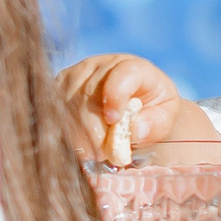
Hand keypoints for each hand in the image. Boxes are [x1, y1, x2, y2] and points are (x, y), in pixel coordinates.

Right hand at [57, 53, 210, 155]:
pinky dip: (65, 131)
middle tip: (104, 155)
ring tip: (94, 154)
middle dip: (94, 130)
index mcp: (134, 67)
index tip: (114, 121)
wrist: (136, 106)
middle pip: (88, 95)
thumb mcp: (165, 118)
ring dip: (79, 135)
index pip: (122, 74)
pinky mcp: (60, 86)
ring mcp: (77, 73)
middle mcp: (101, 65)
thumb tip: (136, 130)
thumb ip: (155, 124)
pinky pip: (55, 109)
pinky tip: (79, 146)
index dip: (116, 96)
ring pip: (68, 104)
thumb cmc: (153, 111)